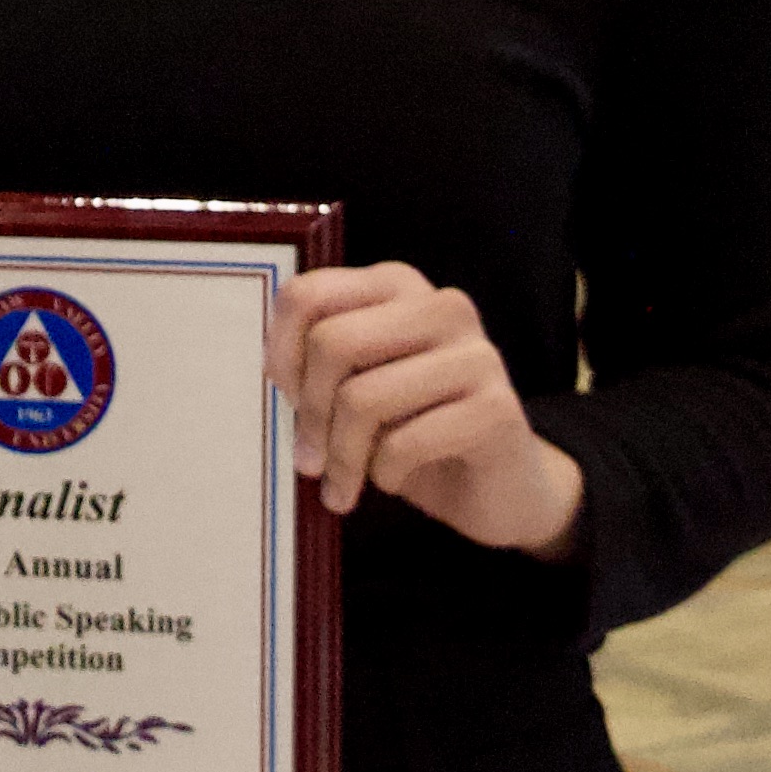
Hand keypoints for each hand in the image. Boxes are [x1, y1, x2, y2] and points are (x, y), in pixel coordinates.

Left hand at [268, 262, 584, 557]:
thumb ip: (314, 366)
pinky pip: (406, 441)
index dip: (281, 352)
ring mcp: (476, 354)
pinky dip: (386, 473)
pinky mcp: (498, 408)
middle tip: (307, 461)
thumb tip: (272, 371)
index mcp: (396, 285)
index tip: (281, 398)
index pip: (307, 295)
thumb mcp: (353, 387)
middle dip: (310, 413)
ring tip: (342, 485)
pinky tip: (394, 480)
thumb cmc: (410, 428)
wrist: (496, 486)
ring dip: (343, 457)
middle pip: (332, 343)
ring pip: (364, 398)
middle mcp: (440, 307)